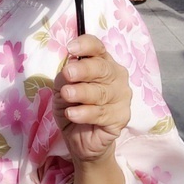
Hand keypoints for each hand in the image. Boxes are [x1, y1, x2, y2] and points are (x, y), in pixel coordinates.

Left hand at [55, 34, 130, 163]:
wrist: (79, 138)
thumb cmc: (72, 106)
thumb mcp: (62, 88)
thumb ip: (66, 76)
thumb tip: (70, 64)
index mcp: (102, 62)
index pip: (97, 48)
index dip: (86, 45)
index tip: (70, 48)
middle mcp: (116, 76)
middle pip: (102, 68)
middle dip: (84, 70)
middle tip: (68, 73)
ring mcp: (122, 97)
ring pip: (101, 92)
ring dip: (81, 93)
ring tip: (66, 95)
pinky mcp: (121, 117)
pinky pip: (102, 114)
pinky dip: (85, 113)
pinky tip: (72, 113)